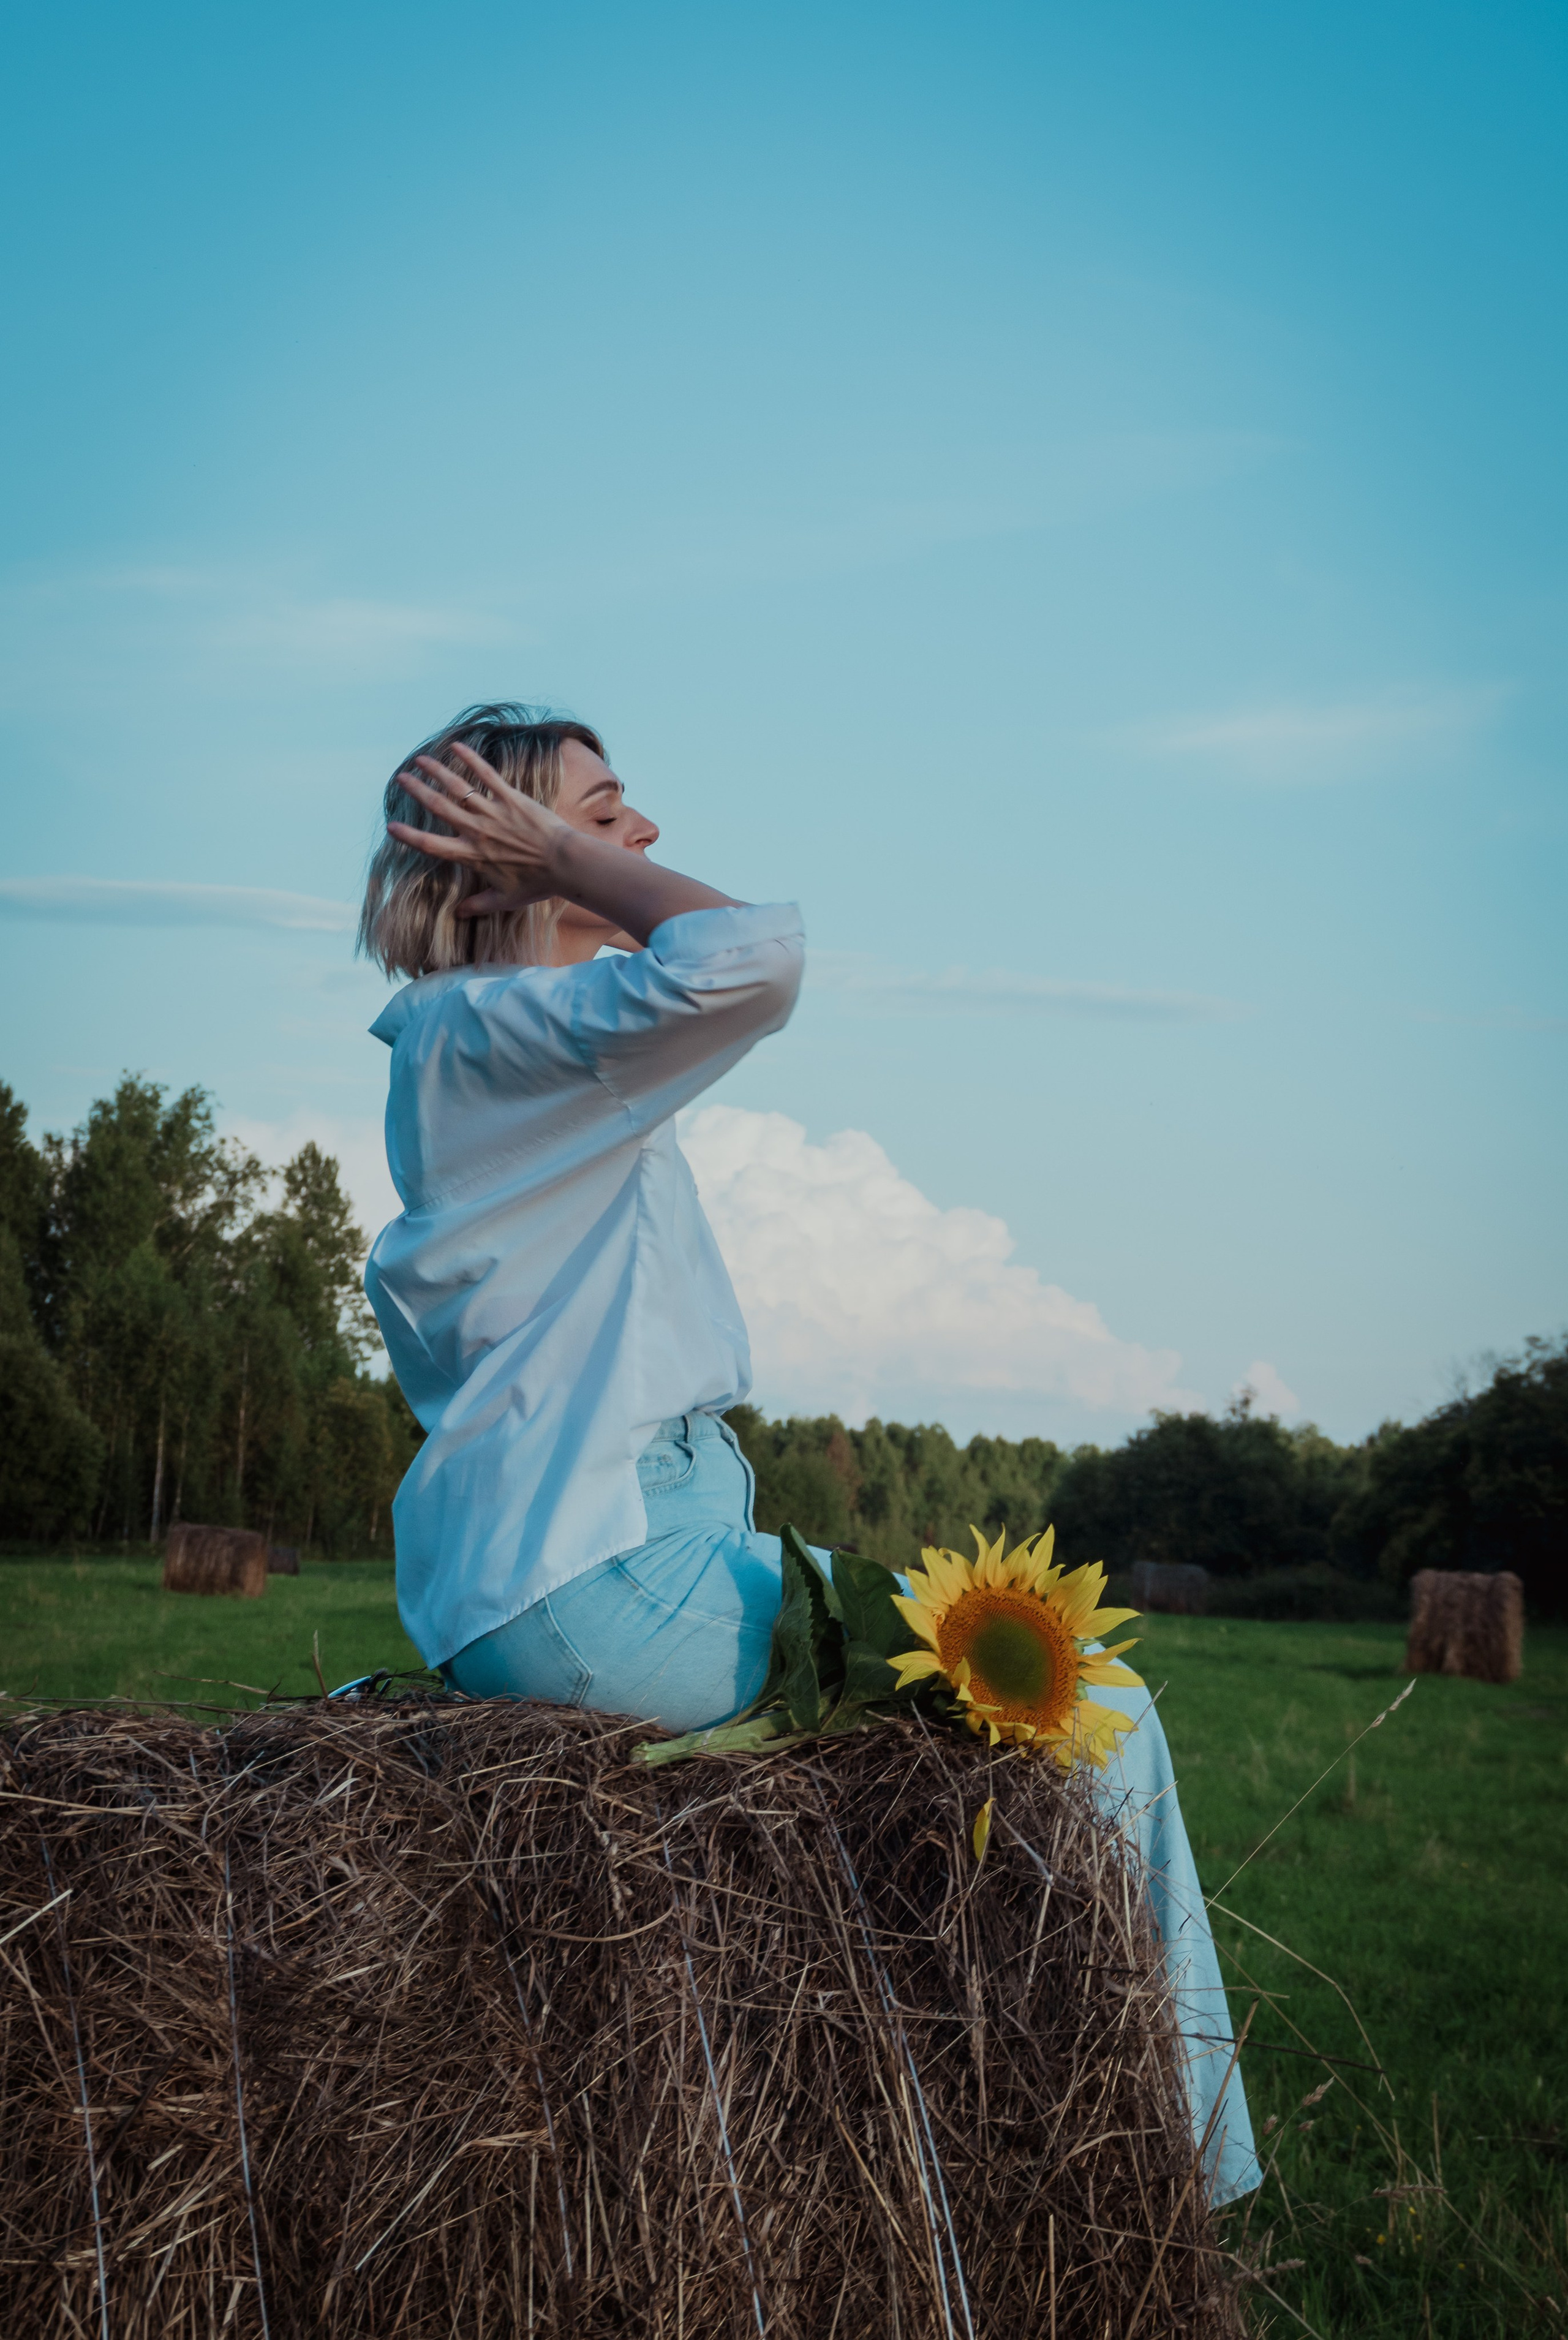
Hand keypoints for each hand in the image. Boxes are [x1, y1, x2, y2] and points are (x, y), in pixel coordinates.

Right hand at [388, 742, 568, 913]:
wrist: (565, 864)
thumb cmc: (537, 884)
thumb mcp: (505, 900)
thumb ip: (479, 906)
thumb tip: (459, 914)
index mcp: (471, 856)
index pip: (430, 845)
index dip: (408, 836)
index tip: (391, 827)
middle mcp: (476, 831)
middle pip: (438, 807)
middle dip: (417, 791)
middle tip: (401, 778)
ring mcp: (493, 811)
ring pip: (457, 787)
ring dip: (436, 771)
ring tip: (420, 759)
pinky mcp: (511, 797)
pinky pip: (487, 775)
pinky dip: (470, 759)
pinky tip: (455, 746)